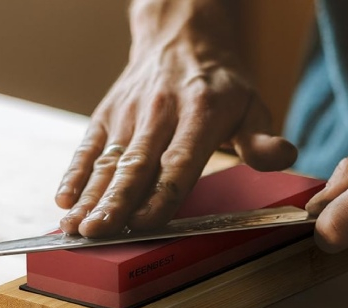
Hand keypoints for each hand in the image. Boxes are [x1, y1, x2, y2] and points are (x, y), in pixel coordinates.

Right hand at [55, 0, 295, 236]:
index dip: (162, 194)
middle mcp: (160, 113)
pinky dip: (74, 172)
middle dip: (115, 202)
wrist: (179, 34)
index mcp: (200, 112)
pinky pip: (87, 145)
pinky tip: (63, 198)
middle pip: (136, 165)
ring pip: (107, 160)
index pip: (179, 161)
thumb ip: (261, 137)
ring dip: (90, 196)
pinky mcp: (107, 114)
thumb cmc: (218, 80)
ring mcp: (129, 114)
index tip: (145, 223)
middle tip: (98, 233)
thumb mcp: (252, 103)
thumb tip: (284, 156)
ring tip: (75, 227)